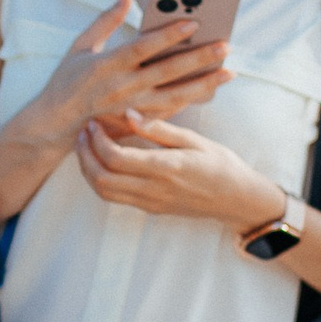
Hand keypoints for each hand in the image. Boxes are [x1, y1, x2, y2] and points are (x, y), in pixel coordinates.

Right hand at [8, 0, 231, 152]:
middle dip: (199, 57)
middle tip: (226, 44)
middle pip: (167, 71)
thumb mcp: (81, 46)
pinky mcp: (137, 123)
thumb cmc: (68, 80)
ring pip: (176, 96)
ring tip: (229, 71)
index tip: (193, 22)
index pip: (143, 47)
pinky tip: (210, 88)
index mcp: (106, 65)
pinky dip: (191, 100)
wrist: (57, 124)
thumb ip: (107, 19)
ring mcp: (131, 109)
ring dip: (205, 84)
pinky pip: (170, 111)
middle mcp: (121, 88)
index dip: (168, 35)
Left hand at [74, 111, 283, 230]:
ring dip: (89, 170)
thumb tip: (129, 112)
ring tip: (87, 147)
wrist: (238, 200)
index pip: (116, 158)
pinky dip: (100, 180)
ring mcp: (150, 202)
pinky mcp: (150, 209)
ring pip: (104, 192)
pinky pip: (115, 198)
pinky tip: (102, 161)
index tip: (93, 123)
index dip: (97, 141)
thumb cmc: (221, 164)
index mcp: (165, 168)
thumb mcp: (195, 140)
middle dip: (84, 156)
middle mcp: (154, 189)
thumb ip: (159, 129)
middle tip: (82, 133)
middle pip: (101, 179)